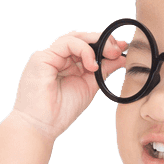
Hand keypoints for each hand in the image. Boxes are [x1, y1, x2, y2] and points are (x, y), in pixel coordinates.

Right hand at [9, 29, 125, 139]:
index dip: (105, 45)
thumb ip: (102, 72)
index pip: (87, 47)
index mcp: (67, 64)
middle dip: (103, 40)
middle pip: (81, 38)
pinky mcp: (42, 57)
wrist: (41, 127)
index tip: (122, 50)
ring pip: (74, 37)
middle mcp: (57, 57)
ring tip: (110, 54)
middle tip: (119, 49)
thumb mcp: (89, 87)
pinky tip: (92, 65)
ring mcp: (48, 56)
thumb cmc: (60, 112)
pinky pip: (66, 43)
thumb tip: (120, 59)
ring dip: (95, 42)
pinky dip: (83, 50)